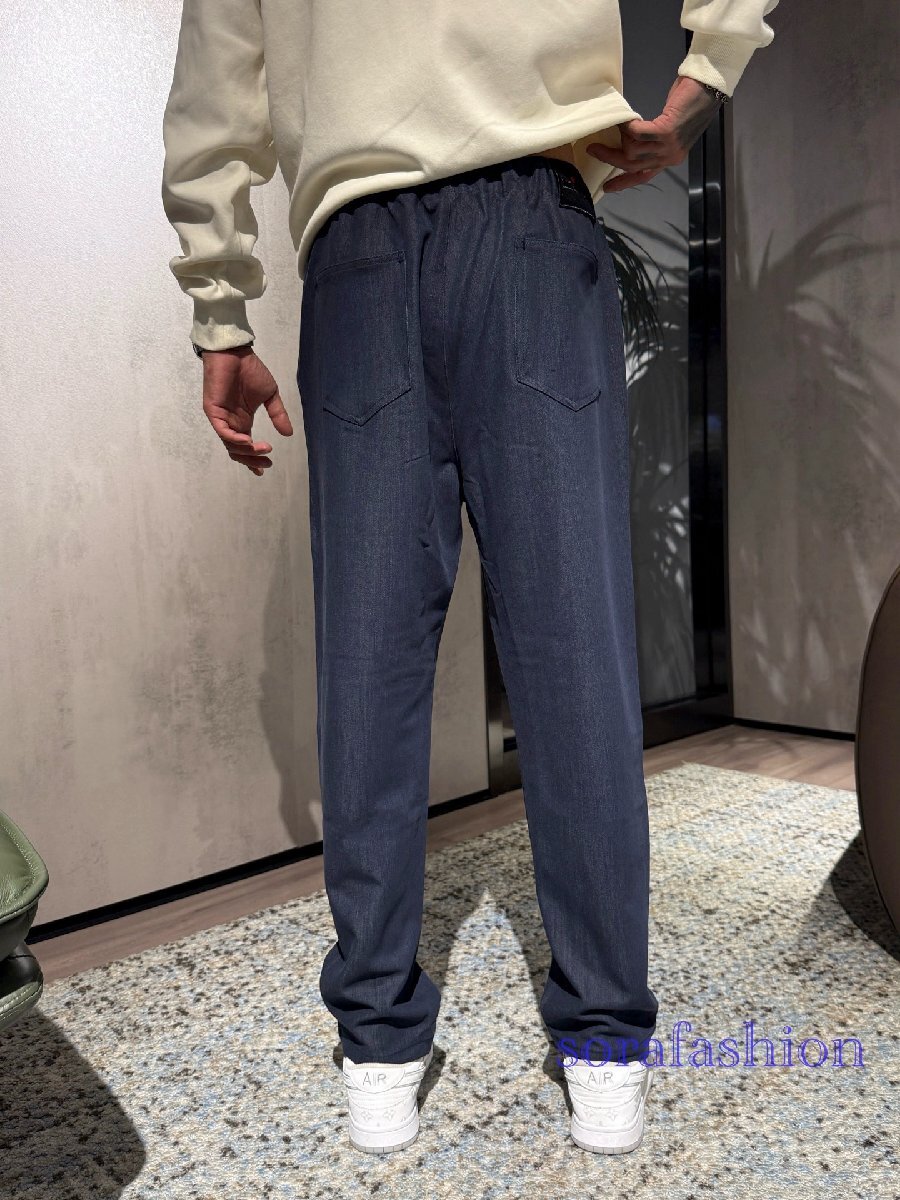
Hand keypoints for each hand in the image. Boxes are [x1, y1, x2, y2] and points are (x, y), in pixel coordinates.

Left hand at [200, 344, 292, 475]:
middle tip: (266, 464)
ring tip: (263, 450)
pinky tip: (249, 442)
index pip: (245, 447)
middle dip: (252, 461)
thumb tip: (288, 434)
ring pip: (231, 445)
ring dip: (247, 452)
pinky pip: (223, 432)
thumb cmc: (250, 370)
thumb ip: (277, 415)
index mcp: (242, 421)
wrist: (235, 353)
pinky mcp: (214, 411)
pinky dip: (236, 440)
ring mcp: (221, 418)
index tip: (264, 469)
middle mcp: (231, 423)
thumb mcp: (270, 395)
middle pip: (237, 451)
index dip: (253, 460)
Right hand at [586, 76, 721, 192]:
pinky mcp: (667, 131)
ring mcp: (669, 146)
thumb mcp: (670, 127)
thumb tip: (629, 138)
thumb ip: (654, 139)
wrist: (708, 86)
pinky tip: (624, 119)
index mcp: (669, 158)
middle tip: (593, 148)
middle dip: (610, 158)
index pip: (644, 176)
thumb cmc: (690, 101)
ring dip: (621, 135)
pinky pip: (638, 133)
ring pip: (632, 150)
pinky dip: (628, 126)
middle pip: (632, 165)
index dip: (623, 182)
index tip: (606, 187)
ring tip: (620, 122)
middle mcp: (669, 157)